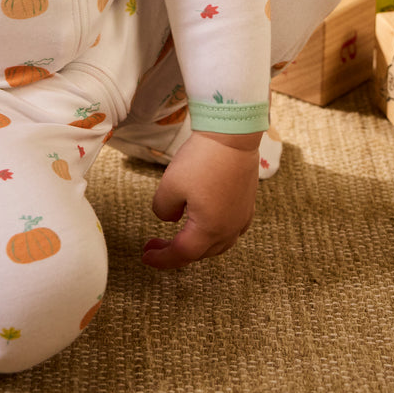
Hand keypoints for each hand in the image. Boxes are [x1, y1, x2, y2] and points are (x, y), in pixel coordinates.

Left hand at [142, 129, 259, 270]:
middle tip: (155, 245)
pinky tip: (208, 223)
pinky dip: (215, 233)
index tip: (146, 257)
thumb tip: (170, 218)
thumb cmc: (202, 159)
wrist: (233, 134)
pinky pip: (231, 230)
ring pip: (217, 244)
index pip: (181, 254)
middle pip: (200, 252)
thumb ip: (163, 209)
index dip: (161, 258)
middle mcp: (229, 229)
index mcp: (209, 230)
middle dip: (175, 252)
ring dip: (196, 245)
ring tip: (179, 236)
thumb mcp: (170, 186)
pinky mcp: (247, 204)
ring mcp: (241, 217)